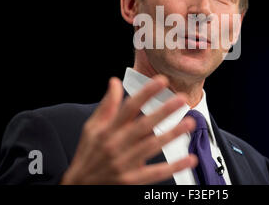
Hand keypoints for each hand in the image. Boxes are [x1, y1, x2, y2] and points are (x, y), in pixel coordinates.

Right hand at [60, 75, 196, 183]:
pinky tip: (189, 159)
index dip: (146, 93)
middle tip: (181, 99)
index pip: (129, 107)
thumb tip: (114, 82)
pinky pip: (155, 173)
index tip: (161, 81)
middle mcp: (116, 145)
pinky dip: (173, 167)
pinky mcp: (131, 180)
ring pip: (152, 146)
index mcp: (108, 130)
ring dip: (172, 134)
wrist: (79, 187)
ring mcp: (124, 164)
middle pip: (143, 125)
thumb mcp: (91, 128)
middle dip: (163, 111)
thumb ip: (106, 105)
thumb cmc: (88, 155)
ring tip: (189, 123)